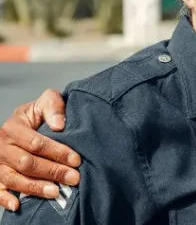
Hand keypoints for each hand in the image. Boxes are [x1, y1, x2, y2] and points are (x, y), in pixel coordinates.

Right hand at [0, 90, 80, 211]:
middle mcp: (2, 147)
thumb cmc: (37, 115)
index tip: (76, 159)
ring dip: (35, 187)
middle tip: (74, 178)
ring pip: (13, 178)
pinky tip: (17, 205)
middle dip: (52, 171)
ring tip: (56, 192)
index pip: (36, 143)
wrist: (22, 123)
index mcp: (13, 128)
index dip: (57, 152)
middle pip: (26, 163)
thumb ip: (53, 106)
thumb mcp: (44, 103)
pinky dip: (4, 199)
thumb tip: (59, 125)